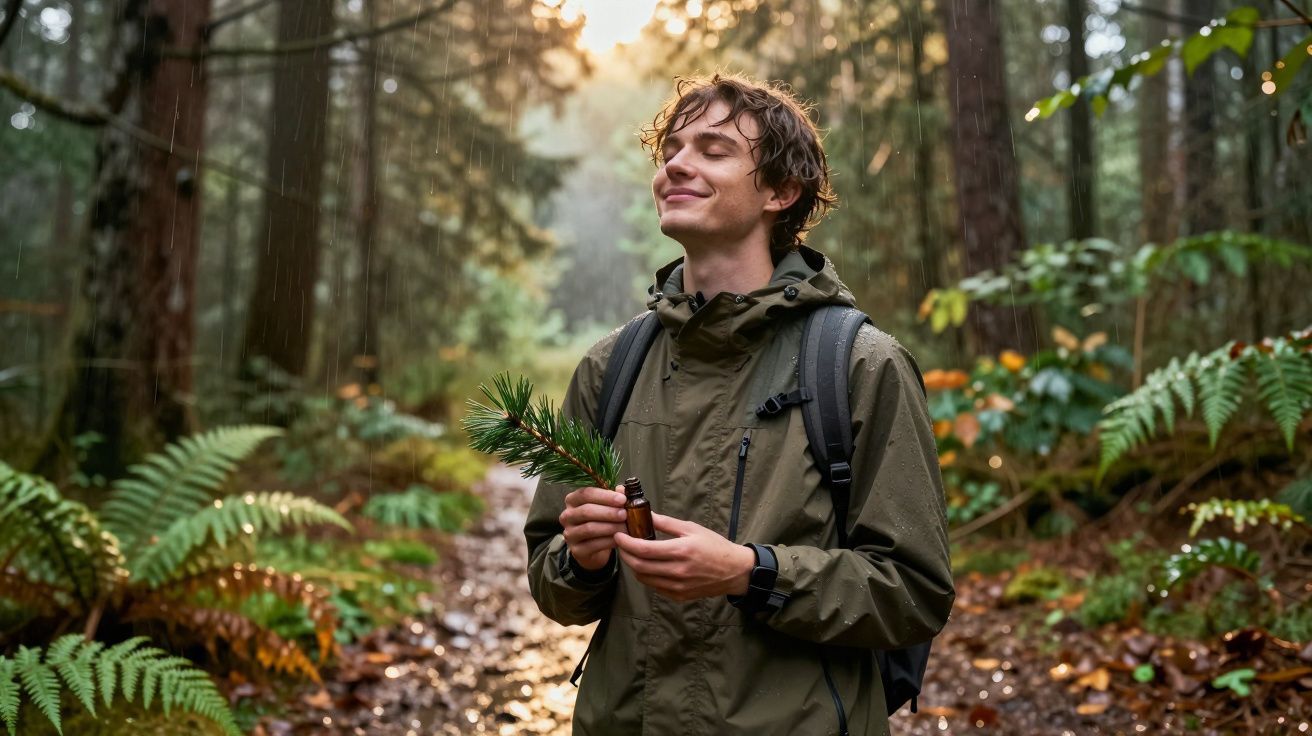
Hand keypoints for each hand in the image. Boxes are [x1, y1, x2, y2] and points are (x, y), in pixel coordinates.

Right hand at [559, 485, 627, 570]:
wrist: (594, 548)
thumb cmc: (601, 521)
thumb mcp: (607, 506)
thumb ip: (614, 497)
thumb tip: (622, 490)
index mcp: (573, 500)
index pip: (586, 494)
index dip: (605, 496)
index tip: (622, 499)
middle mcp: (567, 516)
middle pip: (586, 511)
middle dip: (608, 512)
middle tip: (624, 514)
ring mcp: (569, 533)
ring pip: (589, 528)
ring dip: (610, 527)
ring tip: (624, 527)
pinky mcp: (576, 550)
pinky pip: (593, 545)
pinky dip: (608, 541)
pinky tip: (619, 539)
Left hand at [613, 513, 755, 601]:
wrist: (734, 571)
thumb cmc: (714, 546)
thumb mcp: (691, 528)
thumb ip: (666, 523)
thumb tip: (646, 514)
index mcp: (680, 551)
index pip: (643, 549)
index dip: (626, 543)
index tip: (619, 535)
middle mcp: (677, 571)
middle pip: (639, 565)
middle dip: (625, 554)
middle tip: (621, 544)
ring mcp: (677, 586)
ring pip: (643, 578)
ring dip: (634, 565)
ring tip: (632, 553)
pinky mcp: (678, 596)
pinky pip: (654, 586)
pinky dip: (645, 576)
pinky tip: (647, 565)